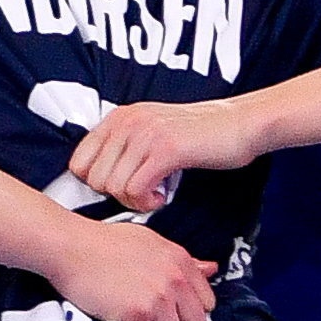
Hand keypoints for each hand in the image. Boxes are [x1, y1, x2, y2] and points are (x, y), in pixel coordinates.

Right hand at [50, 217, 217, 320]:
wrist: (70, 246)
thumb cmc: (105, 243)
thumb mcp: (151, 243)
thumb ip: (183, 262)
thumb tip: (212, 269)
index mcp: (181, 262)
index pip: (207, 304)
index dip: (187, 312)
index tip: (169, 311)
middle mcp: (175, 280)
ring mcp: (158, 298)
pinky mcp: (137, 314)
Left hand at [66, 96, 253, 210]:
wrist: (241, 123)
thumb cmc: (200, 134)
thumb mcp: (152, 132)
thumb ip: (125, 148)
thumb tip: (97, 179)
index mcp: (120, 117)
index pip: (78, 161)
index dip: (95, 184)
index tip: (119, 190)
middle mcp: (127, 122)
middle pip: (93, 178)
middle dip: (114, 196)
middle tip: (140, 194)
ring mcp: (145, 134)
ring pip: (112, 186)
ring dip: (132, 201)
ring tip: (153, 195)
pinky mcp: (166, 149)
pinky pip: (135, 189)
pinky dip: (146, 202)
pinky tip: (162, 196)